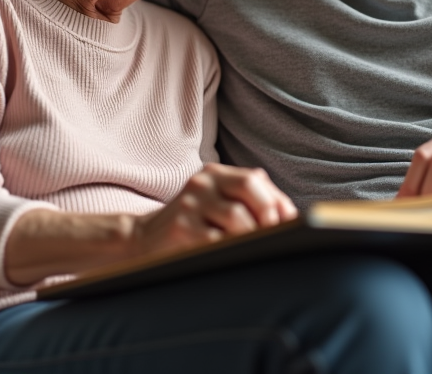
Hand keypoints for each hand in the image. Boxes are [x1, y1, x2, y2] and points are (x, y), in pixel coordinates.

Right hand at [130, 163, 297, 256]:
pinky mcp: (181, 229)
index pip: (254, 179)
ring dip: (254, 237)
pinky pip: (218, 241)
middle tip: (276, 236)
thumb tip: (289, 215)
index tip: (289, 222)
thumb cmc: (191, 225)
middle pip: (249, 187)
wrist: (142, 240)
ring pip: (238, 217)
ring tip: (256, 249)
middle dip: (269, 214)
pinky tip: (235, 257)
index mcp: (213, 173)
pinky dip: (233, 251)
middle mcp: (201, 183)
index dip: (276, 201)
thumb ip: (248, 201)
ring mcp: (189, 204)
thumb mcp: (215, 203)